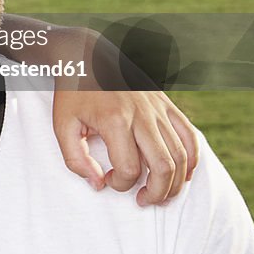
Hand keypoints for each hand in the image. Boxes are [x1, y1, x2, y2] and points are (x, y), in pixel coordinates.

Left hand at [53, 89, 198, 205]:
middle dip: (156, 192)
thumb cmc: (73, 92)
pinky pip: (189, 135)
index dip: (119, 184)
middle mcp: (141, 115)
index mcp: (114, 120)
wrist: (87, 53)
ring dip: (175, 182)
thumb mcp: (62, 124)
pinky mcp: (166, 104)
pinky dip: (191, 159)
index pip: (128, 168)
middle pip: (164, 166)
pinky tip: (183, 174)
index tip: (107, 180)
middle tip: (143, 201)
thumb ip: (75, 159)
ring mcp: (157, 109)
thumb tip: (98, 184)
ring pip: (181, 155)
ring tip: (161, 194)